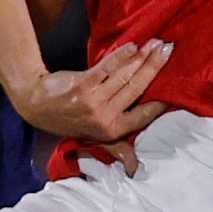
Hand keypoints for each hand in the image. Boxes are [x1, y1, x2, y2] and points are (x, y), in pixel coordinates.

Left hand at [12, 39, 173, 143]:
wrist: (36, 105)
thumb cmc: (69, 120)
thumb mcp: (93, 139)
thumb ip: (117, 149)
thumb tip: (134, 168)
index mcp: (111, 131)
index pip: (144, 115)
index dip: (161, 101)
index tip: (176, 86)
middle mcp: (105, 117)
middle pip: (138, 88)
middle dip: (155, 67)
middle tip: (169, 49)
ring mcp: (94, 100)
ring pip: (126, 76)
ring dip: (143, 57)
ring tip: (157, 42)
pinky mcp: (83, 84)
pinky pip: (107, 67)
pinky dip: (121, 56)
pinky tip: (133, 46)